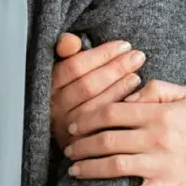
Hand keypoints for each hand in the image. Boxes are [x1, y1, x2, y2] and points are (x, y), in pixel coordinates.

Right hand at [51, 33, 147, 148]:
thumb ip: (65, 49)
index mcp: (48, 85)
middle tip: (137, 56)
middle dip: (115, 68)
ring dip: (119, 87)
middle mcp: (53, 108)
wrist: (70, 129)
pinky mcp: (79, 144)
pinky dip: (119, 107)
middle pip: (87, 85)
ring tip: (137, 74)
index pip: (75, 66)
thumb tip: (71, 41)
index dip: (102, 55)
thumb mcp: (65, 66)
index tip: (123, 45)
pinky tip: (134, 96)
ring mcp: (66, 128)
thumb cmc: (71, 87)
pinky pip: (102, 125)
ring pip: (95, 105)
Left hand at [62, 79, 185, 185]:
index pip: (112, 112)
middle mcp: (155, 139)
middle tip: (68, 148)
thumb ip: (157, 89)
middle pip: (106, 140)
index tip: (75, 124)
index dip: (87, 118)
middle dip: (81, 144)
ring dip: (89, 168)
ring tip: (74, 170)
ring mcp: (160, 165)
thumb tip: (129, 95)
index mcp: (158, 114)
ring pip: (114, 166)